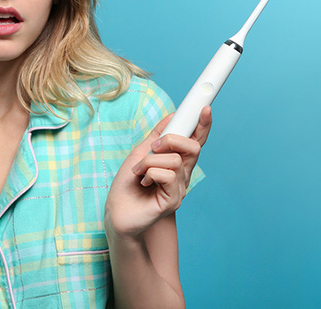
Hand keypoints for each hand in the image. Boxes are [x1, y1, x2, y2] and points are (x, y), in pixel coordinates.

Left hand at [104, 106, 211, 239]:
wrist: (115, 212)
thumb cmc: (127, 185)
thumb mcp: (140, 154)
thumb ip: (156, 137)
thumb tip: (172, 115)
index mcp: (176, 162)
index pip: (195, 141)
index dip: (202, 125)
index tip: (204, 108)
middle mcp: (182, 175)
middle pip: (193, 147)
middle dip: (171, 139)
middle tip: (153, 147)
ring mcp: (180, 188)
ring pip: (174, 160)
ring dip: (149, 161)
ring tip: (139, 173)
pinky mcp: (174, 201)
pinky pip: (167, 175)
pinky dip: (150, 174)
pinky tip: (144, 183)